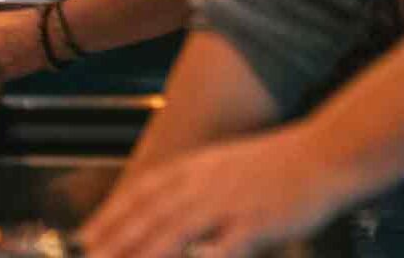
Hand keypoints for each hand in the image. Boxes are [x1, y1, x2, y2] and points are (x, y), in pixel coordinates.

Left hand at [79, 126, 348, 257]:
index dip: (110, 216)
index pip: (139, 194)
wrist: (318, 155)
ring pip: (175, 229)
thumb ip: (188, 187)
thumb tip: (157, 204)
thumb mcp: (218, 167)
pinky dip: (205, 255)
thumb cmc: (270, 165)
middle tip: (89, 254)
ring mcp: (226, 203)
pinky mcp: (255, 223)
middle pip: (148, 214)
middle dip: (115, 238)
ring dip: (144, 249)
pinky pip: (224, 245)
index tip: (85, 236)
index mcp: (190, 170)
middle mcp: (200, 184)